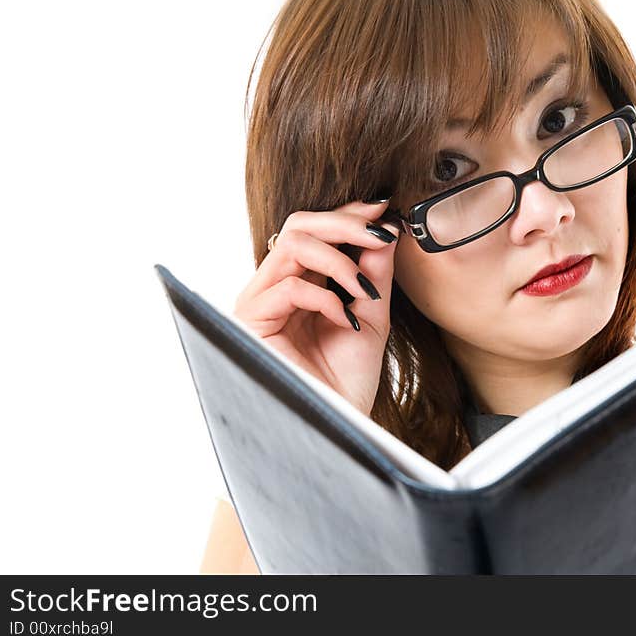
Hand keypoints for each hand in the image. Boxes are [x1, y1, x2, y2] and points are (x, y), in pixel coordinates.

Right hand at [233, 200, 399, 416]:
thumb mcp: (371, 318)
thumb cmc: (347, 380)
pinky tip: (345, 321)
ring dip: (338, 259)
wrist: (336, 426)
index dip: (348, 214)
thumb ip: (374, 275)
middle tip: (380, 230)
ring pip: (292, 245)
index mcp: (301, 283)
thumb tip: (385, 229)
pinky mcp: (251, 320)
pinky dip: (325, 297)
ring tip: (365, 288)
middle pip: (299, 225)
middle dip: (344, 222)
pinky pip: (289, 287)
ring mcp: (259, 302)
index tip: (383, 210)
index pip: (316, 231)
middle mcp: (275, 287)